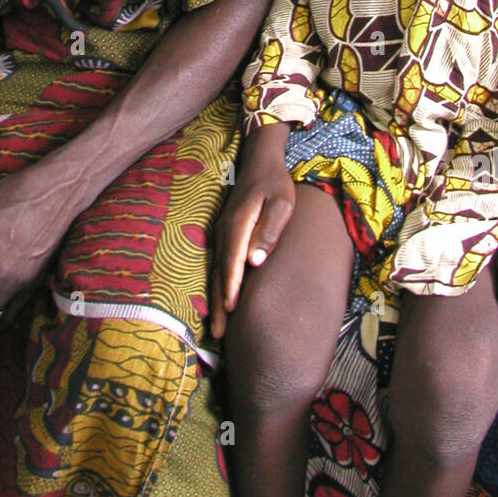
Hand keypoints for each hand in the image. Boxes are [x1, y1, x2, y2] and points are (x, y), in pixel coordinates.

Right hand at [210, 124, 294, 338]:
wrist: (259, 162)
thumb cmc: (275, 185)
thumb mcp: (282, 203)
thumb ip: (270, 231)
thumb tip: (257, 261)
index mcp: (238, 225)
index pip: (233, 262)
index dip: (231, 287)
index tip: (231, 310)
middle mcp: (224, 232)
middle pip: (219, 272)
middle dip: (219, 303)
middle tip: (219, 333)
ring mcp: (221, 234)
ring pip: (216, 271)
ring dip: (216, 299)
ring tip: (217, 327)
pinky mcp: (224, 235)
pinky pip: (219, 264)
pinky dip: (217, 285)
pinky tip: (220, 301)